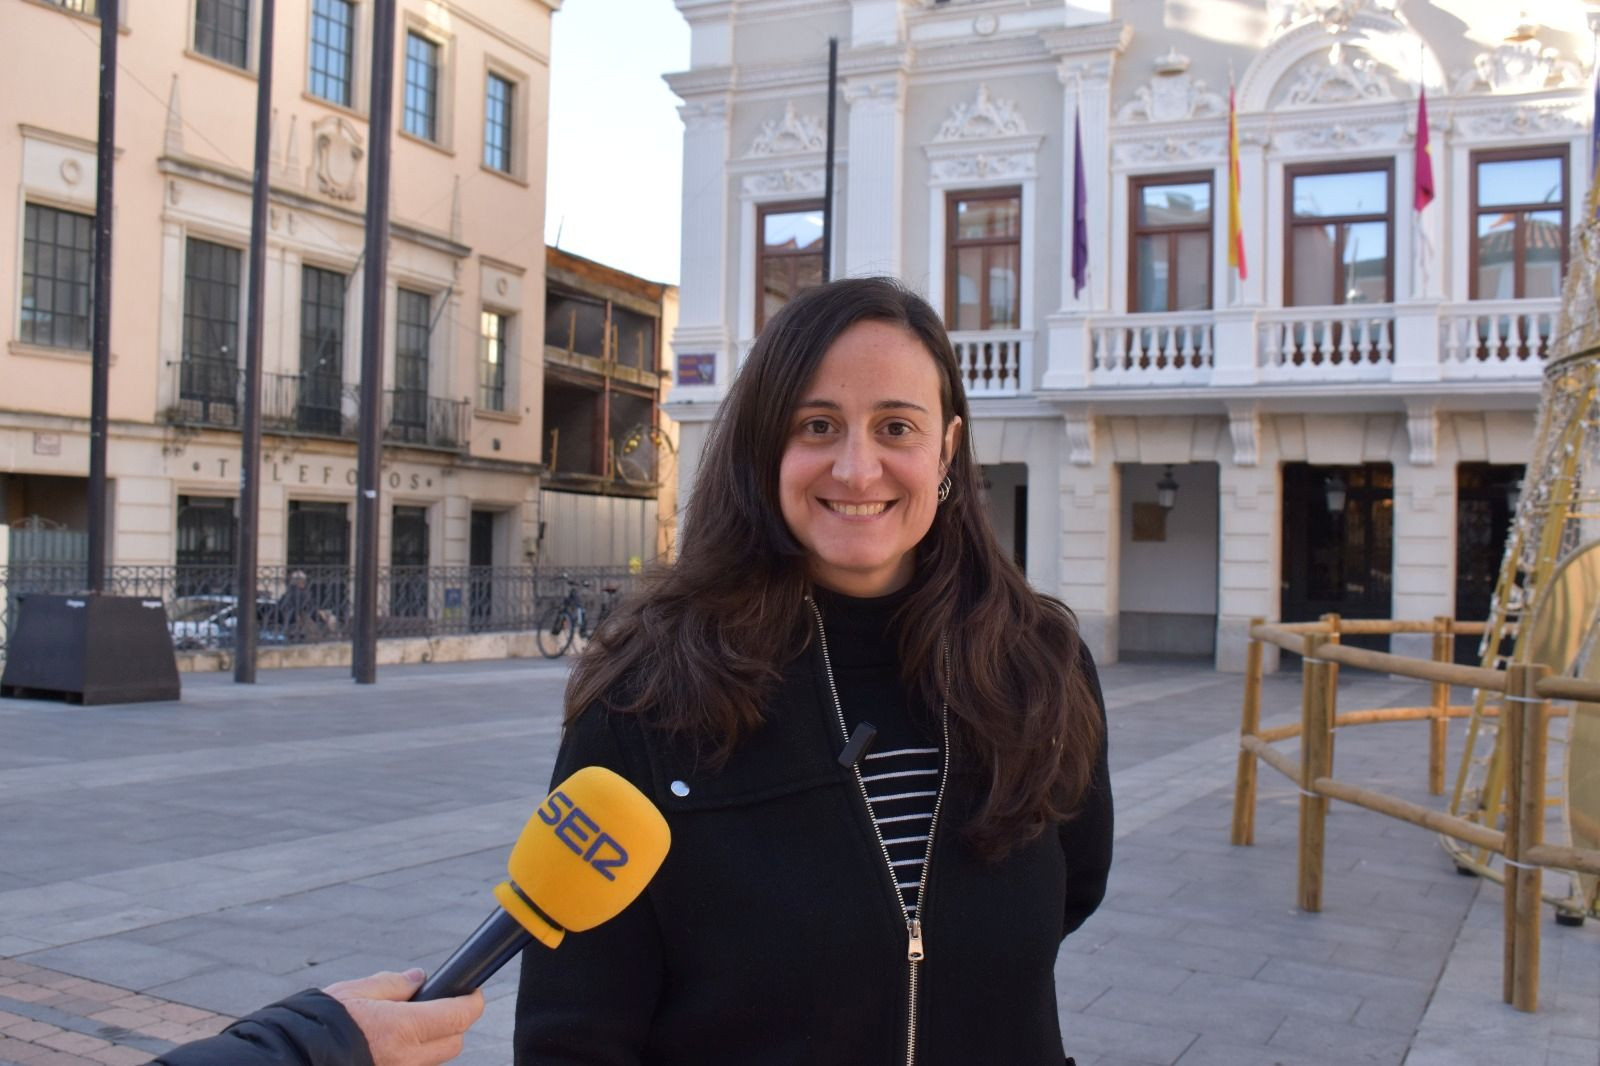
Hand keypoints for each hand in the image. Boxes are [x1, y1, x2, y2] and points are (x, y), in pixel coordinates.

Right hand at [323, 970, 483, 1065]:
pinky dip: (412, 1056)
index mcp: (404, 1028)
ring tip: (406, 1025)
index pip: (460, 1016)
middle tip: (437, 1005)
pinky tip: (390, 1044)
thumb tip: (419, 978)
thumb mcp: (357, 991)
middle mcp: (407, 1058)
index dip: (473, 1001)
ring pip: (434, 1059)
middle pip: (454, 1042)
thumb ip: (394, 984)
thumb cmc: (319, 1023)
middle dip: (453, 1022)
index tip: (472, 991)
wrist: (291, 1058)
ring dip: (431, 1042)